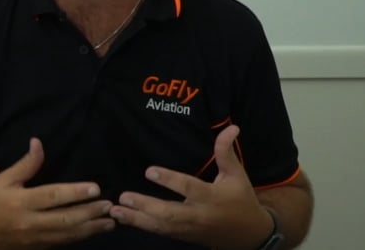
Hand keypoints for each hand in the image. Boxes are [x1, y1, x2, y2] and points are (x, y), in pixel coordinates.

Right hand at [0, 137, 114, 249]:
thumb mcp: (3, 180)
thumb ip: (25, 165)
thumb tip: (38, 143)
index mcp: (20, 202)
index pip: (52, 196)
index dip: (75, 192)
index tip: (95, 188)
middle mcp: (29, 222)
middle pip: (64, 219)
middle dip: (89, 213)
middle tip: (109, 206)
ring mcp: (33, 240)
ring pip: (66, 235)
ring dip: (90, 229)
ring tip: (109, 222)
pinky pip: (61, 244)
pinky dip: (79, 238)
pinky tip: (93, 231)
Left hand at [109, 125, 272, 249]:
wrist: (249, 236)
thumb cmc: (241, 200)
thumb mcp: (236, 175)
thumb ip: (226, 152)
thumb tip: (230, 127)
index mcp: (211, 197)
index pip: (188, 187)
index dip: (169, 180)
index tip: (149, 170)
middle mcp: (197, 215)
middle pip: (169, 213)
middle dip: (145, 206)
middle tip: (124, 196)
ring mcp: (189, 229)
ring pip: (161, 227)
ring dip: (137, 219)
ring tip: (115, 211)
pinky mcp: (183, 237)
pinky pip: (161, 233)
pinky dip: (142, 227)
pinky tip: (125, 219)